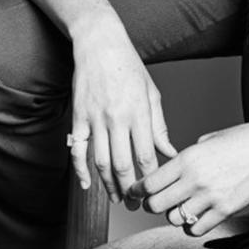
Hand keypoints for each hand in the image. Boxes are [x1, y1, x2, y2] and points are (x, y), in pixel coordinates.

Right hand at [69, 8, 176, 203]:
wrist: (100, 44)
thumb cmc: (129, 67)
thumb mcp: (151, 92)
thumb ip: (159, 125)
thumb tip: (170, 151)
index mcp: (139, 111)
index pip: (146, 154)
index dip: (150, 177)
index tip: (153, 189)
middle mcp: (117, 117)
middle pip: (122, 164)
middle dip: (129, 189)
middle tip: (134, 204)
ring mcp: (96, 118)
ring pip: (100, 161)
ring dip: (108, 185)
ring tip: (116, 198)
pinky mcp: (79, 117)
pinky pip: (78, 150)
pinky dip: (81, 170)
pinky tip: (87, 184)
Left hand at [131, 123, 248, 236]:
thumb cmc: (245, 139)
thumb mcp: (212, 138)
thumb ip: (191, 153)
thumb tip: (178, 164)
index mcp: (189, 157)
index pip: (150, 182)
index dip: (137, 190)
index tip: (135, 193)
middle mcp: (195, 178)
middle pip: (156, 205)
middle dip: (152, 205)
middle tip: (155, 202)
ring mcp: (210, 196)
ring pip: (173, 219)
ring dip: (173, 216)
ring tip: (181, 208)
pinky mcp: (224, 210)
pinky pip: (195, 229)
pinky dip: (191, 226)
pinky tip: (197, 217)